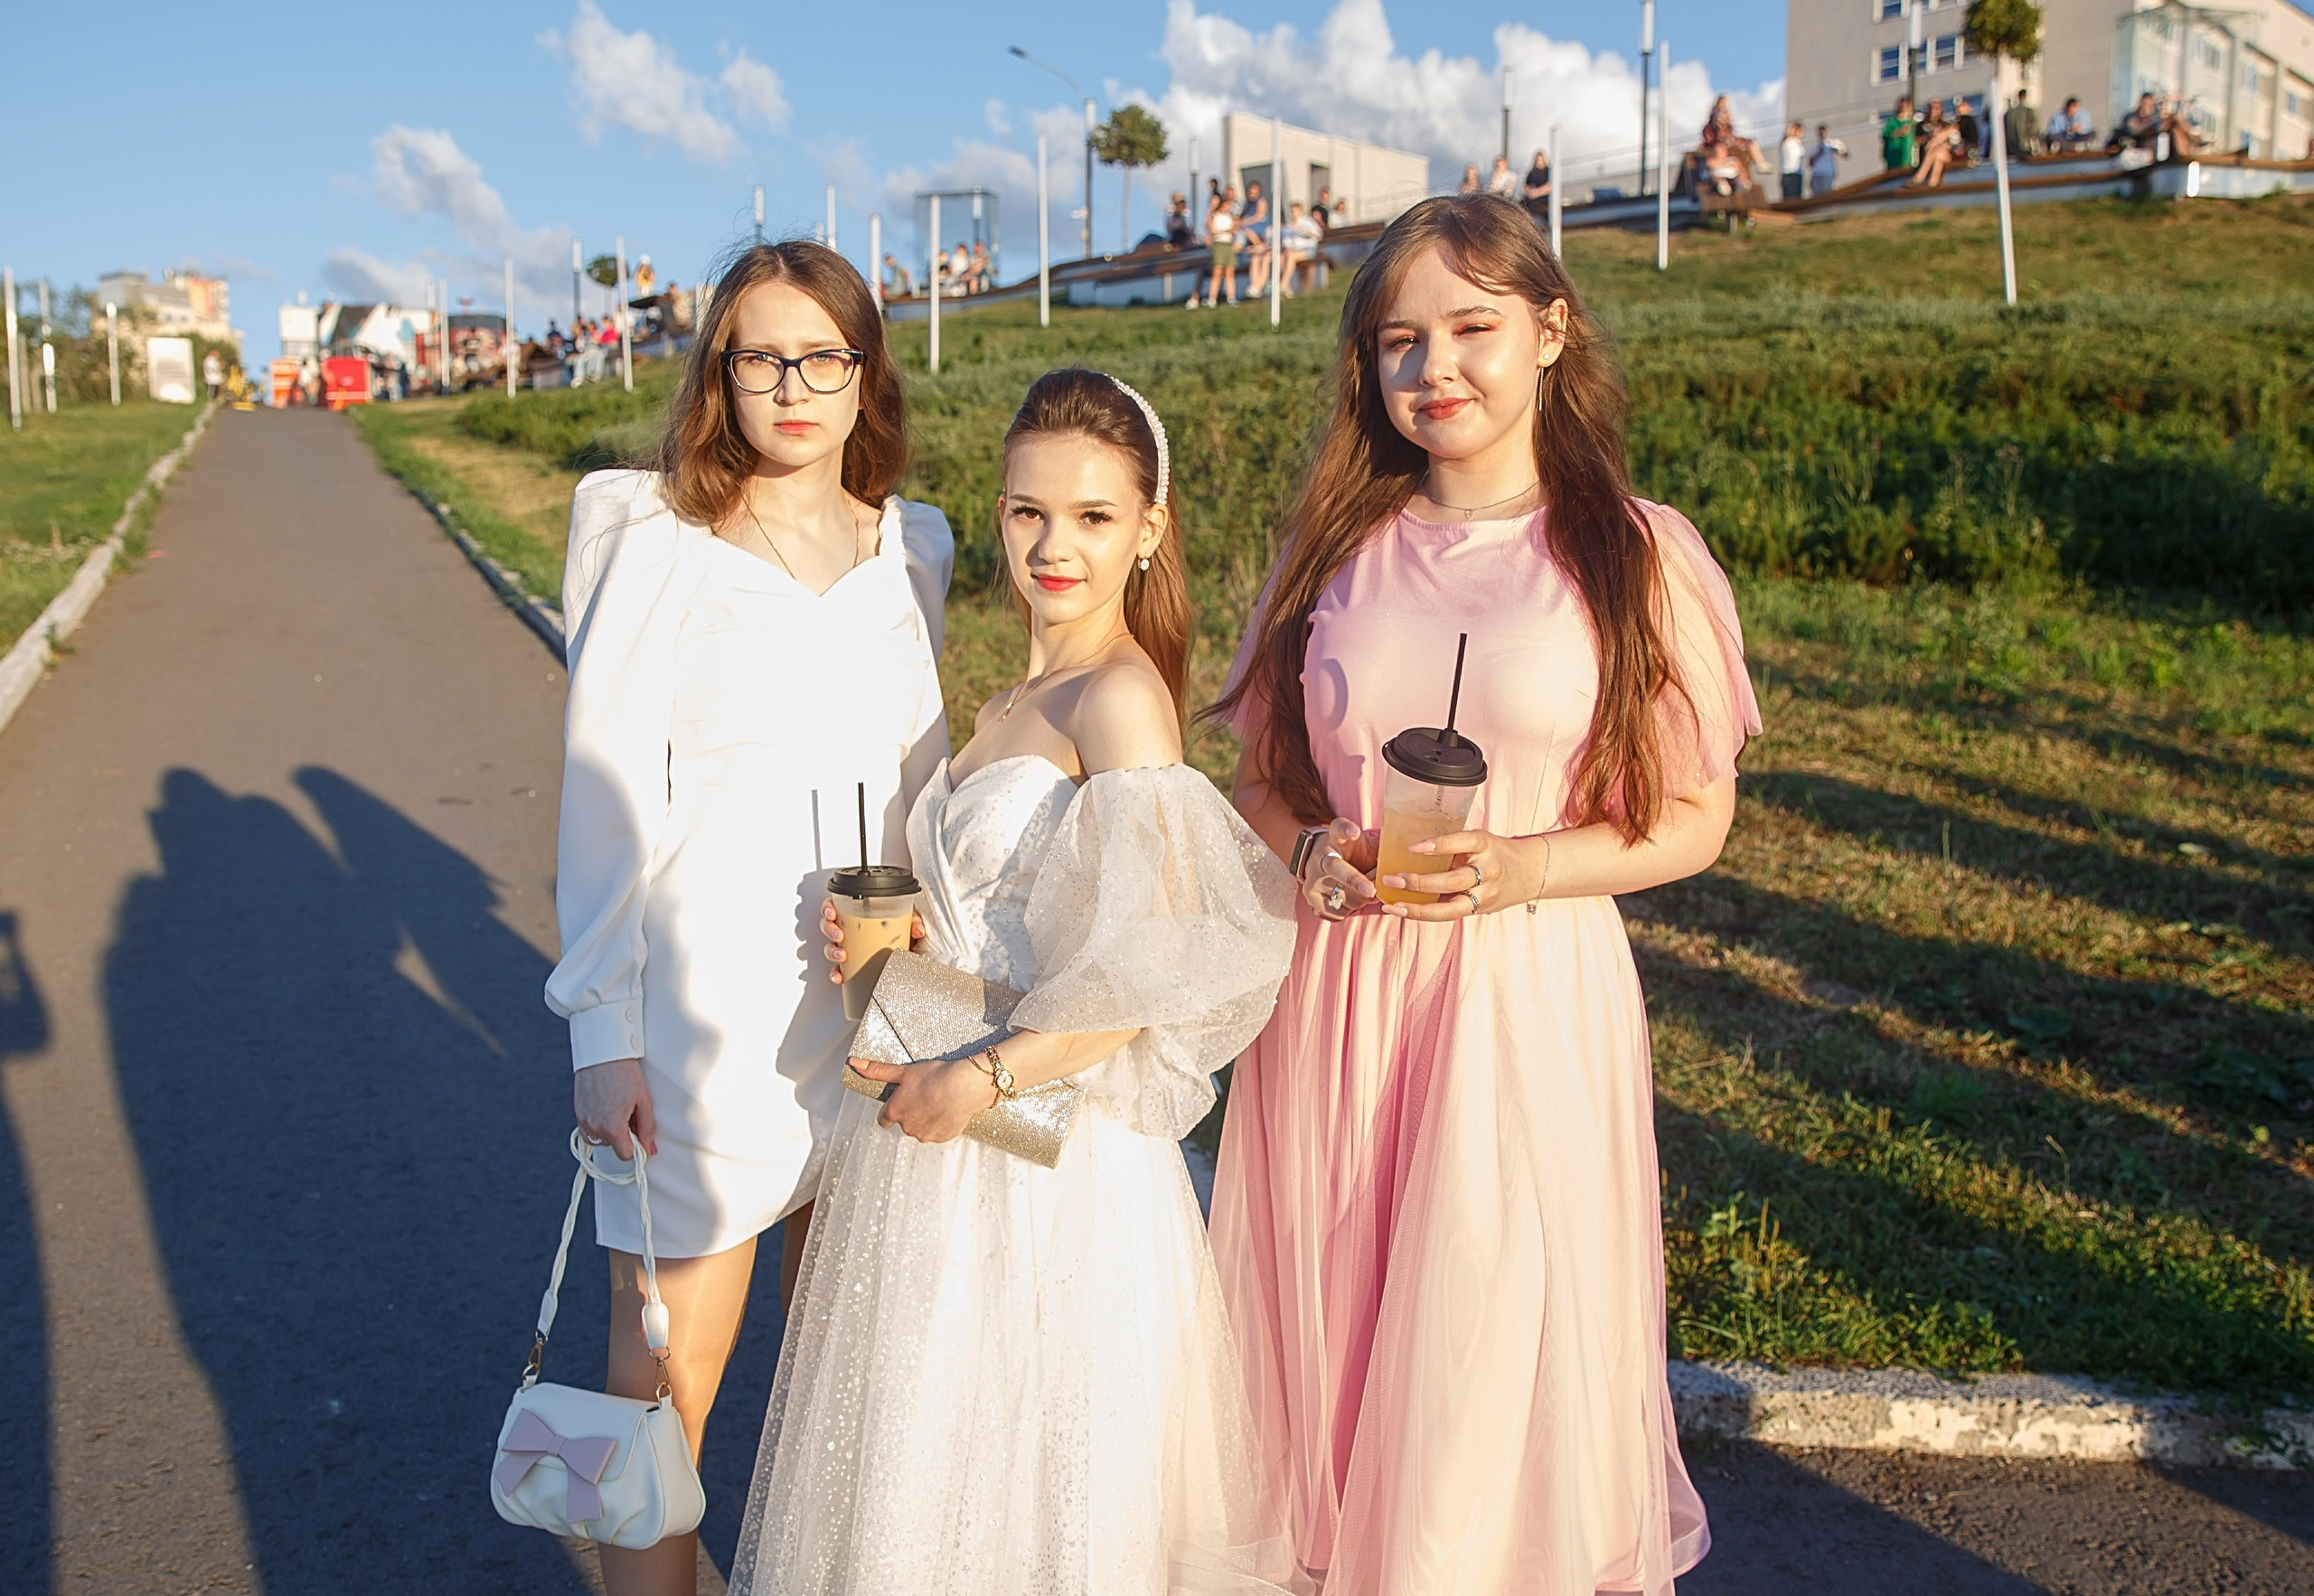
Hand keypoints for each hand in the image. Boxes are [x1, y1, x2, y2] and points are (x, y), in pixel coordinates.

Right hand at [575, 1057, 656, 1158]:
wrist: (603, 1054)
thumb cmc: (626, 1075)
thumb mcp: (644, 1101)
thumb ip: (647, 1128)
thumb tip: (650, 1150)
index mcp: (613, 1127)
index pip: (626, 1155)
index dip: (636, 1147)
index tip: (639, 1133)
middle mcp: (595, 1128)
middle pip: (614, 1146)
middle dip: (623, 1135)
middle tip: (629, 1113)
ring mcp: (583, 1121)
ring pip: (600, 1140)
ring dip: (609, 1131)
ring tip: (616, 1108)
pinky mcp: (577, 1114)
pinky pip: (589, 1131)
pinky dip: (598, 1126)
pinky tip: (605, 1108)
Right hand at [819, 897, 929, 984]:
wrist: (908, 956)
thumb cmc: (901, 934)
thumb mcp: (908, 923)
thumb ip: (913, 922)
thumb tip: (917, 930)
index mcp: (858, 916)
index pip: (836, 907)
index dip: (828, 908)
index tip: (832, 913)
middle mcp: (850, 932)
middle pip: (828, 926)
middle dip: (830, 930)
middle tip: (840, 935)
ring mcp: (849, 949)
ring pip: (829, 948)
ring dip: (832, 952)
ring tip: (842, 955)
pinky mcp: (851, 966)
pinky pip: (837, 970)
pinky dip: (836, 974)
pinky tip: (839, 976)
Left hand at [847, 1054, 996, 1143]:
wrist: (965, 1086)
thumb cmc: (935, 1077)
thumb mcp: (904, 1071)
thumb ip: (878, 1071)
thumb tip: (854, 1064)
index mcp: (896, 1112)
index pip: (883, 1119)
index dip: (891, 1110)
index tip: (900, 1102)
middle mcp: (908, 1127)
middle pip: (904, 1123)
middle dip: (911, 1112)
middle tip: (924, 1095)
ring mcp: (926, 1135)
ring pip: (921, 1129)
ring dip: (926, 1119)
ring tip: (938, 1101)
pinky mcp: (943, 1137)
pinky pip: (938, 1132)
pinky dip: (940, 1124)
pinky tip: (947, 1109)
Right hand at [1301, 816, 1379, 921]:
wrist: (1321, 863)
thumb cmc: (1353, 853)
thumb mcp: (1366, 844)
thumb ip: (1383, 848)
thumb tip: (1412, 853)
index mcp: (1336, 838)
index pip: (1338, 828)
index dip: (1346, 829)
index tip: (1354, 831)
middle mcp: (1321, 857)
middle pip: (1336, 868)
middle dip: (1354, 880)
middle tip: (1371, 890)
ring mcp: (1313, 877)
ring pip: (1342, 895)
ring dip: (1361, 898)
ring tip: (1369, 892)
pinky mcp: (1310, 896)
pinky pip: (1337, 911)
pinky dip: (1350, 909)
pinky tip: (1354, 900)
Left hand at [1378, 828, 1541, 921]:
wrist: (1532, 872)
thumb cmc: (1497, 852)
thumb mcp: (1480, 840)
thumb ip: (1454, 845)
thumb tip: (1410, 847)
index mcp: (1486, 845)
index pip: (1462, 843)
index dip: (1438, 846)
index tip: (1413, 848)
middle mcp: (1487, 871)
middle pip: (1452, 881)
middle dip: (1419, 883)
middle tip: (1392, 879)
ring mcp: (1484, 895)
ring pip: (1449, 908)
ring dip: (1417, 908)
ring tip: (1392, 906)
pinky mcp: (1480, 910)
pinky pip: (1449, 915)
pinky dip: (1423, 914)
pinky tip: (1402, 911)